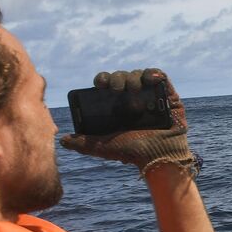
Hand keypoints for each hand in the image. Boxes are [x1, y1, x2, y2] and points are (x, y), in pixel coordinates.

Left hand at [61, 68, 198, 176]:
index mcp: (118, 105)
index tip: (99, 84)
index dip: (102, 79)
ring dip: (134, 77)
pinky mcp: (169, 96)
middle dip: (117, 78)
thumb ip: (83, 143)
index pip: (108, 84)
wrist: (158, 158)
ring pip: (139, 75)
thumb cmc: (133, 152)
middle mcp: (134, 97)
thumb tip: (62, 139)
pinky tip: (150, 78)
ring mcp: (152, 95)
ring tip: (133, 89)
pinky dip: (154, 73)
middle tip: (116, 88)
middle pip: (122, 76)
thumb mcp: (103, 147)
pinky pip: (161, 77)